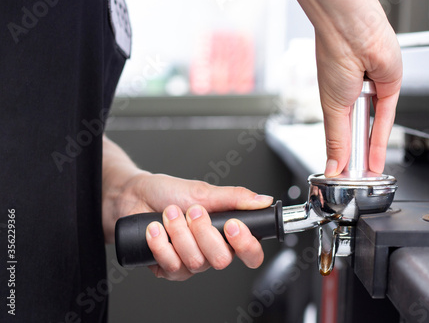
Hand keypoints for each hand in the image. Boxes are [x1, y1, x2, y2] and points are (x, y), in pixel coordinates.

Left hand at [104, 167, 272, 280]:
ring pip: (195, 261)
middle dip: (203, 231)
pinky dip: (161, 243)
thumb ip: (236, 198)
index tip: (232, 226)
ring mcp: (190, 263)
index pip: (251, 254)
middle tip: (192, 211)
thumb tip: (263, 200)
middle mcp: (210, 251)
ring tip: (170, 214)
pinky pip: (172, 266)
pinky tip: (155, 229)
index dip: (246, 245)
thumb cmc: (168, 193)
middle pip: (222, 260)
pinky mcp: (168, 270)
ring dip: (179, 232)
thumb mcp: (204, 191)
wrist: (134, 197)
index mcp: (225, 234)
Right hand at [292, 0, 402, 175]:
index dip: (341, 153)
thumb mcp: (331, 108)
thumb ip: (334, 139)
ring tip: (365, 172)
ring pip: (372, 128)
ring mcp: (373, 93)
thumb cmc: (334, 57)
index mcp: (335, 98)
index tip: (340, 173)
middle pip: (357, 133)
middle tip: (353, 177)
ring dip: (369, 151)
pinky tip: (376, 159)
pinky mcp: (390, 88)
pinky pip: (386, 118)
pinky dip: (381, 140)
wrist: (352, 33)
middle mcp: (354, 97)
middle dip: (356, 155)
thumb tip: (330, 165)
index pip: (340, 132)